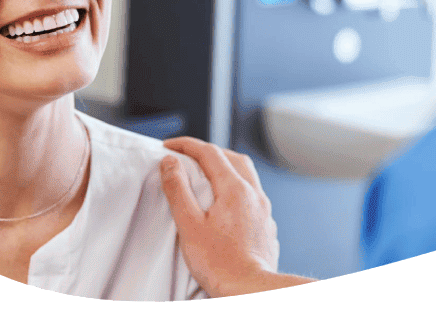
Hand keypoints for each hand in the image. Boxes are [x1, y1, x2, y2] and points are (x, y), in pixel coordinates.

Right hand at [160, 136, 284, 296]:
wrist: (250, 291)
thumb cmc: (219, 263)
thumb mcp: (189, 224)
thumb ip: (178, 189)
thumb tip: (170, 162)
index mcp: (234, 188)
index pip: (209, 152)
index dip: (186, 145)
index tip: (168, 146)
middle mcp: (253, 193)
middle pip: (232, 157)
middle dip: (208, 151)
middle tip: (187, 155)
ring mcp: (263, 209)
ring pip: (247, 174)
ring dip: (226, 166)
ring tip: (207, 174)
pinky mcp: (267, 225)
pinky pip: (253, 193)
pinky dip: (237, 186)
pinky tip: (227, 202)